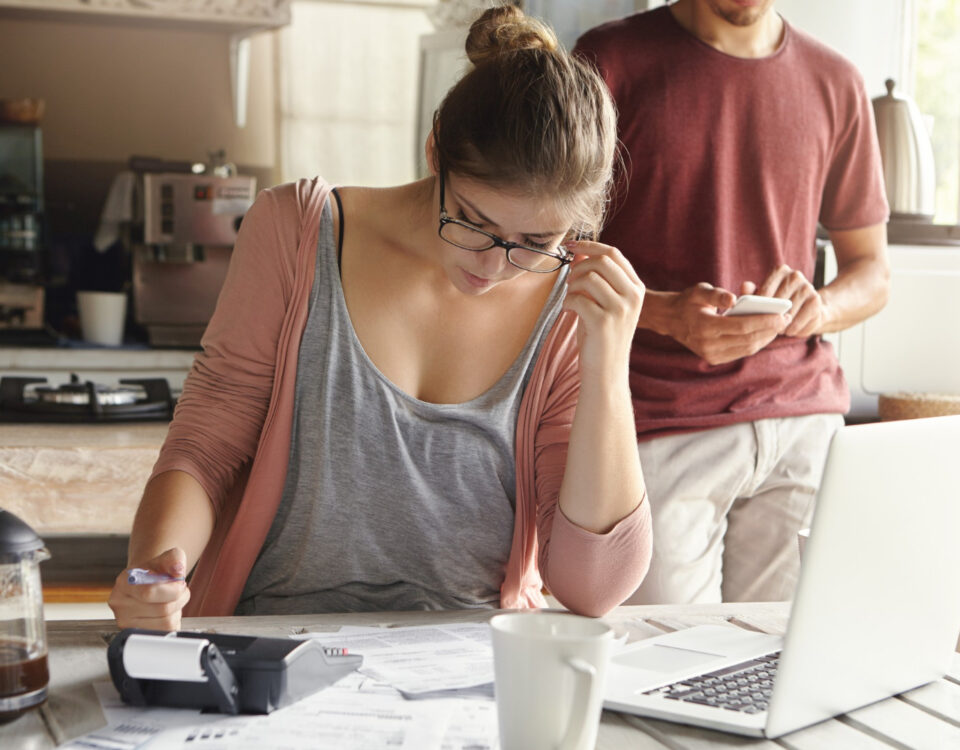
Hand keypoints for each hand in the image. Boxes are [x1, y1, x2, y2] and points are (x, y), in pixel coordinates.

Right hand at [108, 547, 190, 630]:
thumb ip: (175, 558)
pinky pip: (166, 632)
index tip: (179, 582)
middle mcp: (120, 604)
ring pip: (166, 623)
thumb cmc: (155, 571)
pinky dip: (173, 621)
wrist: (146, 582)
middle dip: (180, 598)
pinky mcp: (137, 634)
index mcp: (124, 583)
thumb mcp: (166, 557)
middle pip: (162, 609)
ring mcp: (126, 622)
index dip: (173, 589)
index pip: (149, 593)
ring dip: (177, 610)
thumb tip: (178, 570)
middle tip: (178, 590)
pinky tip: (166, 612)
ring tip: (171, 600)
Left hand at [561, 241, 644, 378]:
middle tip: (570, 281)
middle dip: (579, 266)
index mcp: (636, 288)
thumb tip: (579, 252)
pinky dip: (567, 302)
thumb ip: (596, 277)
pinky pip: (577, 298)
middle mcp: (633, 296)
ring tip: (570, 298)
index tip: (571, 246)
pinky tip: (569, 311)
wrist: (606, 370)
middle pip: (602, 260)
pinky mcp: (604, 322)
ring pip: (589, 277)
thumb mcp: (603, 302)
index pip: (614, 253)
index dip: (589, 246)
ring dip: (572, 285)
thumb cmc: (602, 335)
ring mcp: (620, 309)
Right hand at [667, 282, 789, 364]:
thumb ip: (717, 294)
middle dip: (770, 330)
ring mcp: (710, 354)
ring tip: (778, 326)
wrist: (670, 319)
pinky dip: (755, 343)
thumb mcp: (699, 291)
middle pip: (748, 340)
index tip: (782, 315)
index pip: (741, 326)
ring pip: (747, 348)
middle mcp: (707, 344)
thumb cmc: (688, 302)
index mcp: (704, 326)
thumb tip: (734, 299)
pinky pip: (740, 352)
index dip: (764, 321)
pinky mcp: (713, 359)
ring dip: (765, 338)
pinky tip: (765, 333)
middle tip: (786, 319)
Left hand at [751, 265, 830, 337]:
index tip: (753, 317)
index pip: (765, 289)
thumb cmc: (778, 302)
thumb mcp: (763, 296)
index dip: (758, 306)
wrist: (808, 307)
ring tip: (776, 330)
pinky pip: (800, 321)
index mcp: (780, 271)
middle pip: (778, 302)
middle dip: (770, 317)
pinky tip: (788, 331)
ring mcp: (808, 288)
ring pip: (789, 313)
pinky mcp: (816, 302)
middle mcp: (795, 276)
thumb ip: (751, 292)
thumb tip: (744, 287)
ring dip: (781, 326)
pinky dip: (792, 330)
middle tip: (763, 328)